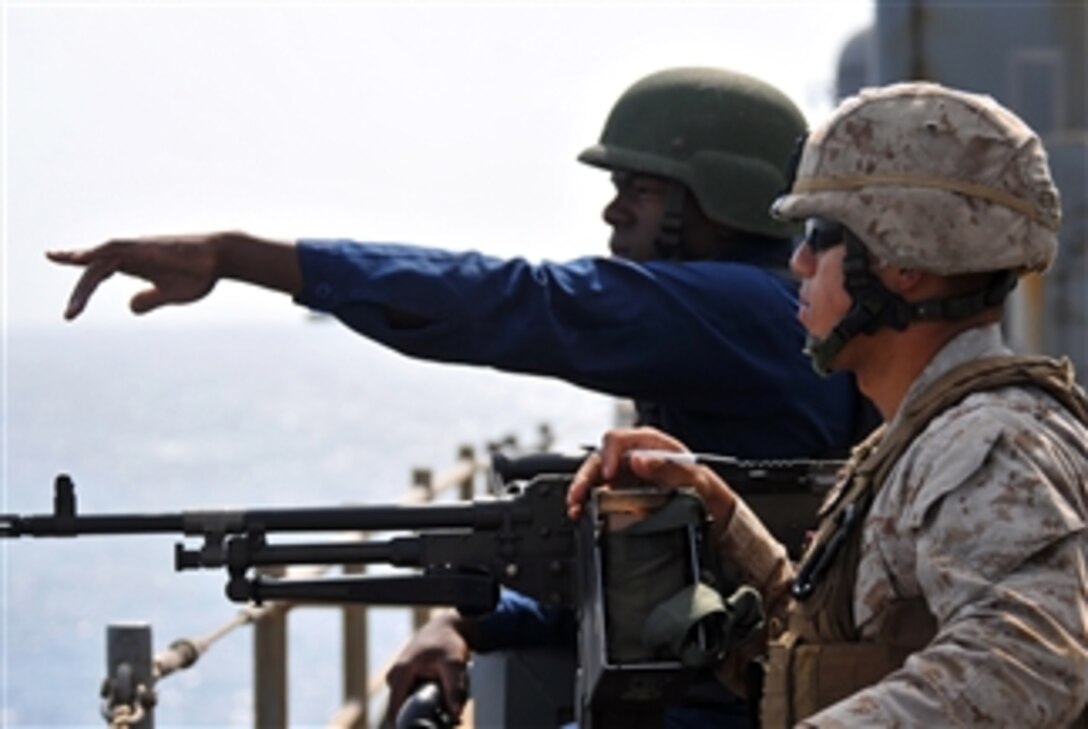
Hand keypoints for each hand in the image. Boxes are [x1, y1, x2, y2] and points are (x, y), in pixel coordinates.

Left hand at [46, 234, 227, 319]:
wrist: (221, 257)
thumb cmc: (199, 273)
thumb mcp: (171, 294)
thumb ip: (150, 299)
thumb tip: (130, 306)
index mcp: (133, 265)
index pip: (97, 268)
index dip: (76, 264)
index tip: (53, 257)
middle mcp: (130, 254)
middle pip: (94, 270)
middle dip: (81, 292)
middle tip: (69, 316)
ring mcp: (137, 248)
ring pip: (100, 259)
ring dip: (80, 266)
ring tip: (57, 264)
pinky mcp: (146, 247)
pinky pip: (114, 248)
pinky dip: (96, 252)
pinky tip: (81, 257)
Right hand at [385, 611, 472, 723]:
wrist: (448, 626)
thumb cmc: (448, 641)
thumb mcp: (455, 664)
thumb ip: (455, 688)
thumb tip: (455, 714)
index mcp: (401, 672)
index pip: (395, 710)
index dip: (406, 725)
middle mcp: (395, 675)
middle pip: (402, 709)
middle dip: (422, 718)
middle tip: (446, 720)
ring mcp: (399, 676)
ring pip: (408, 703)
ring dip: (426, 709)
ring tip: (448, 707)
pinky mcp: (406, 677)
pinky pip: (411, 696)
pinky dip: (426, 701)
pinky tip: (444, 699)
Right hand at [566, 427, 735, 520]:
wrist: (711, 510)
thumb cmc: (705, 488)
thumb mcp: (696, 477)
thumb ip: (668, 467)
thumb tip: (639, 460)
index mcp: (650, 443)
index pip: (618, 439)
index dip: (608, 455)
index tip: (608, 474)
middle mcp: (633, 455)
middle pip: (599, 458)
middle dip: (585, 477)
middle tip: (579, 496)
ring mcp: (626, 474)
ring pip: (595, 476)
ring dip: (582, 491)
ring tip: (575, 508)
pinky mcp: (621, 491)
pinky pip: (599, 493)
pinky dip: (588, 502)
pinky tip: (582, 512)